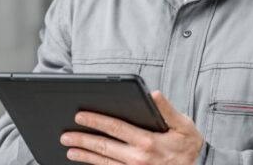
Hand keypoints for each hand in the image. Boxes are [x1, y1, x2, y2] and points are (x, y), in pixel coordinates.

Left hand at [60, 90, 203, 164]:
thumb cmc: (188, 145)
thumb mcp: (183, 125)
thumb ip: (167, 109)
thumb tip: (153, 93)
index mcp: (148, 141)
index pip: (116, 128)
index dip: (95, 120)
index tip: (79, 115)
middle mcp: (138, 158)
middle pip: (104, 146)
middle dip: (82, 139)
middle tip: (65, 134)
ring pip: (103, 161)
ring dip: (84, 155)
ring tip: (69, 149)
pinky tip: (85, 161)